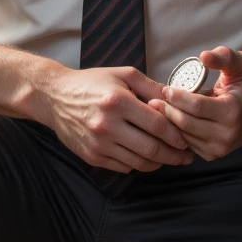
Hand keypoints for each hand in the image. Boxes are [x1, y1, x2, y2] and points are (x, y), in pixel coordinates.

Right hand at [39, 65, 193, 172]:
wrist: (54, 97)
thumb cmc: (92, 83)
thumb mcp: (123, 74)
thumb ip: (152, 87)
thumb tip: (179, 99)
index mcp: (117, 102)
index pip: (157, 125)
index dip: (177, 135)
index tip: (187, 139)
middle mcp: (107, 125)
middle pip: (151, 149)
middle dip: (174, 155)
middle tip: (186, 156)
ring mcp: (98, 144)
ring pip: (138, 163)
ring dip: (159, 163)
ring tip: (170, 158)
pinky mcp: (91, 156)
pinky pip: (123, 167)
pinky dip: (139, 165)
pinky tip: (146, 157)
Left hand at [154, 46, 241, 161]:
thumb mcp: (241, 64)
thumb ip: (224, 56)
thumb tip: (204, 56)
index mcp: (232, 112)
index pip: (196, 106)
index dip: (177, 97)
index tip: (166, 89)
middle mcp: (227, 135)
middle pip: (186, 123)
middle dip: (168, 110)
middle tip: (155, 100)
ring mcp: (219, 149)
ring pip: (183, 136)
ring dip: (169, 122)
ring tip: (160, 109)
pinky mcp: (212, 155)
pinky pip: (186, 144)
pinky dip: (176, 133)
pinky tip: (172, 120)